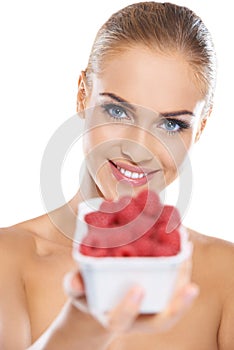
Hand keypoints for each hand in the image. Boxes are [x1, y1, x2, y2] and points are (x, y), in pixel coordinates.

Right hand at [64, 256, 198, 337]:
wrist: (102, 298)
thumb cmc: (89, 294)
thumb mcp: (77, 291)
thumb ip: (74, 286)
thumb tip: (76, 281)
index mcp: (115, 318)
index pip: (121, 320)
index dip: (129, 308)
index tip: (137, 289)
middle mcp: (138, 317)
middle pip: (162, 320)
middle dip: (178, 306)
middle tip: (191, 289)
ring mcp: (152, 306)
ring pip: (173, 301)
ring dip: (183, 278)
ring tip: (187, 252)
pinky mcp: (160, 293)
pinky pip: (174, 283)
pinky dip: (180, 266)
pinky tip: (183, 244)